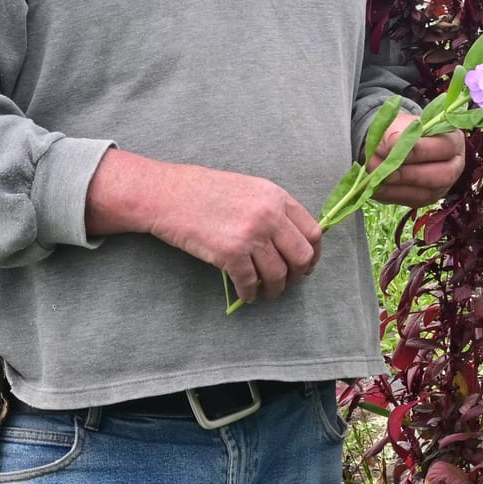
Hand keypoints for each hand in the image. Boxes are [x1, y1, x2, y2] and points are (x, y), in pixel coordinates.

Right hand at [87, 152, 322, 304]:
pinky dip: (250, 294)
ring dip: (275, 289)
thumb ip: (272, 208)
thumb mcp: (248, 188)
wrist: (168, 194)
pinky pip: (250, 283)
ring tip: (267, 292)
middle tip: (288, 282)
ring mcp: (250, 235)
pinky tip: (247, 295)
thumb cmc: (204, 190)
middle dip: (298, 275)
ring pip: (278, 275)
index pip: (313, 231)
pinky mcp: (230, 254)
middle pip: (301, 256)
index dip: (313, 253)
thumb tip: (292, 238)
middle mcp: (269, 215)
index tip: (307, 264)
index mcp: (276, 196)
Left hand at [368, 115, 464, 207]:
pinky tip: (374, 187)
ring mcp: (442, 185)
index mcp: (454, 140)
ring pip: (426, 193)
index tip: (394, 146)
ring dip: (397, 186)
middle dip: (411, 173)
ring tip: (373, 177)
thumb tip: (392, 144)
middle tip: (384, 170)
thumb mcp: (398, 125)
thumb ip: (396, 133)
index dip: (421, 149)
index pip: (445, 147)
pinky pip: (411, 201)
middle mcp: (454, 165)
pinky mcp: (426, 199)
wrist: (393, 145)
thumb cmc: (401, 131)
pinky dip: (390, 194)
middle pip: (443, 175)